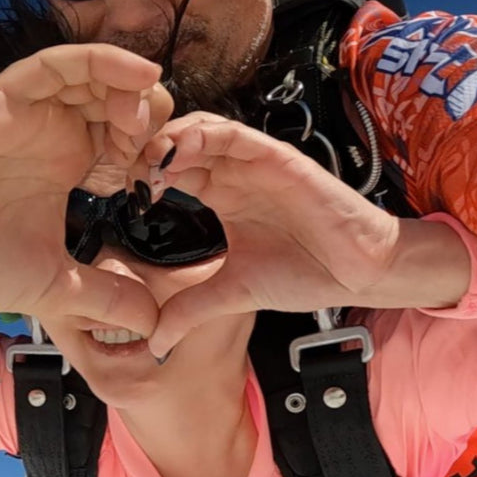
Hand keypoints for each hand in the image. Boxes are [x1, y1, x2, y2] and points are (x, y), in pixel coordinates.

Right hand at [0, 44, 172, 341]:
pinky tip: (139, 74)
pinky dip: (98, 61)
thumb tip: (154, 324)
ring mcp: (25, 118)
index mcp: (66, 170)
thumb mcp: (57, 288)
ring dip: (129, 85)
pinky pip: (52, 68)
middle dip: (149, 115)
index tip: (169, 178)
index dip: (154, 152)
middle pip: (114, 103)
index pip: (124, 142)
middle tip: (168, 142)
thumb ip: (106, 299)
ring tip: (153, 109)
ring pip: (89, 78)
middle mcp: (50, 138)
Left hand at [134, 114, 470, 355]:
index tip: (119, 198)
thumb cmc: (303, 275)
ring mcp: (255, 165)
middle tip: (122, 172)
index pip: (171, 173)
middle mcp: (234, 176)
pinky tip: (181, 152)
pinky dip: (207, 136)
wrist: (357, 273)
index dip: (141, 178)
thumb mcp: (231, 294)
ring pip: (202, 132)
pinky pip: (236, 135)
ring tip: (147, 164)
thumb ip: (190, 311)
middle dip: (146, 153)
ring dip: (170, 140)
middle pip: (179, 146)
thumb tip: (155, 345)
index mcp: (221, 198)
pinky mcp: (279, 159)